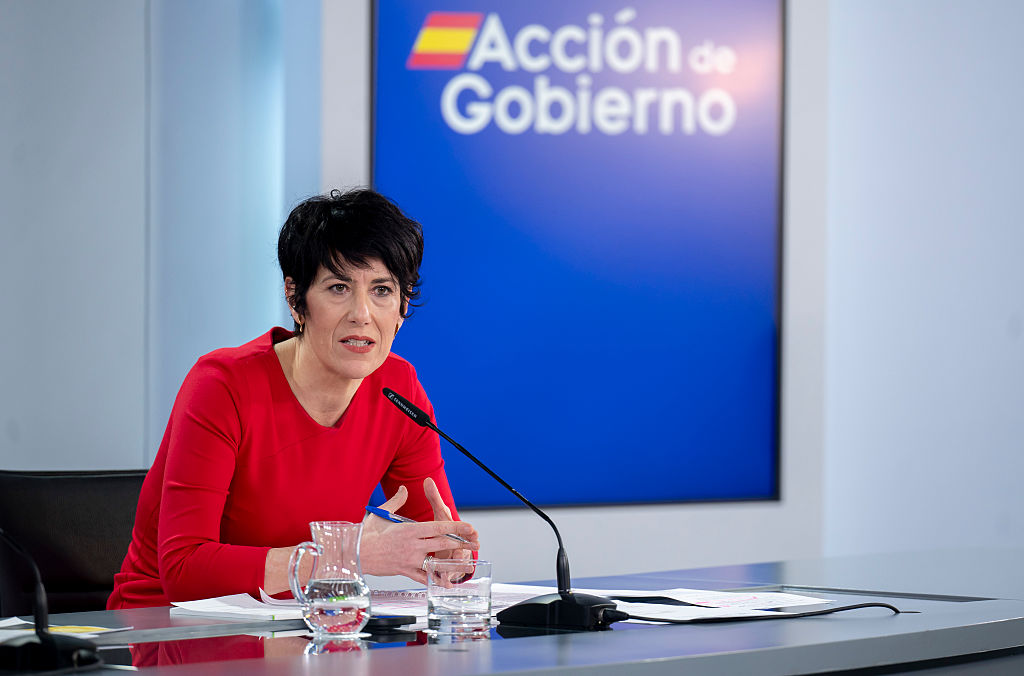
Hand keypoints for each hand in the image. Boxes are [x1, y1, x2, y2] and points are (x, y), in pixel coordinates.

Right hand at [360, 484, 478, 584]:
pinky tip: (446, 581)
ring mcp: (409, 560)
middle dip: (460, 543)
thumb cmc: (367, 533)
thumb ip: (397, 501)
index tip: (469, 527)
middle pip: (441, 543)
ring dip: (452, 561)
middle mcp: (412, 545)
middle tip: (474, 542)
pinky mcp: (404, 571)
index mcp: (409, 529)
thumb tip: (404, 489)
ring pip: (436, 561)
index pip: (438, 527)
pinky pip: (423, 577)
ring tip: (466, 562)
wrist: (354, 554)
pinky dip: (435, 579)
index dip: (456, 527)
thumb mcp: (382, 513)